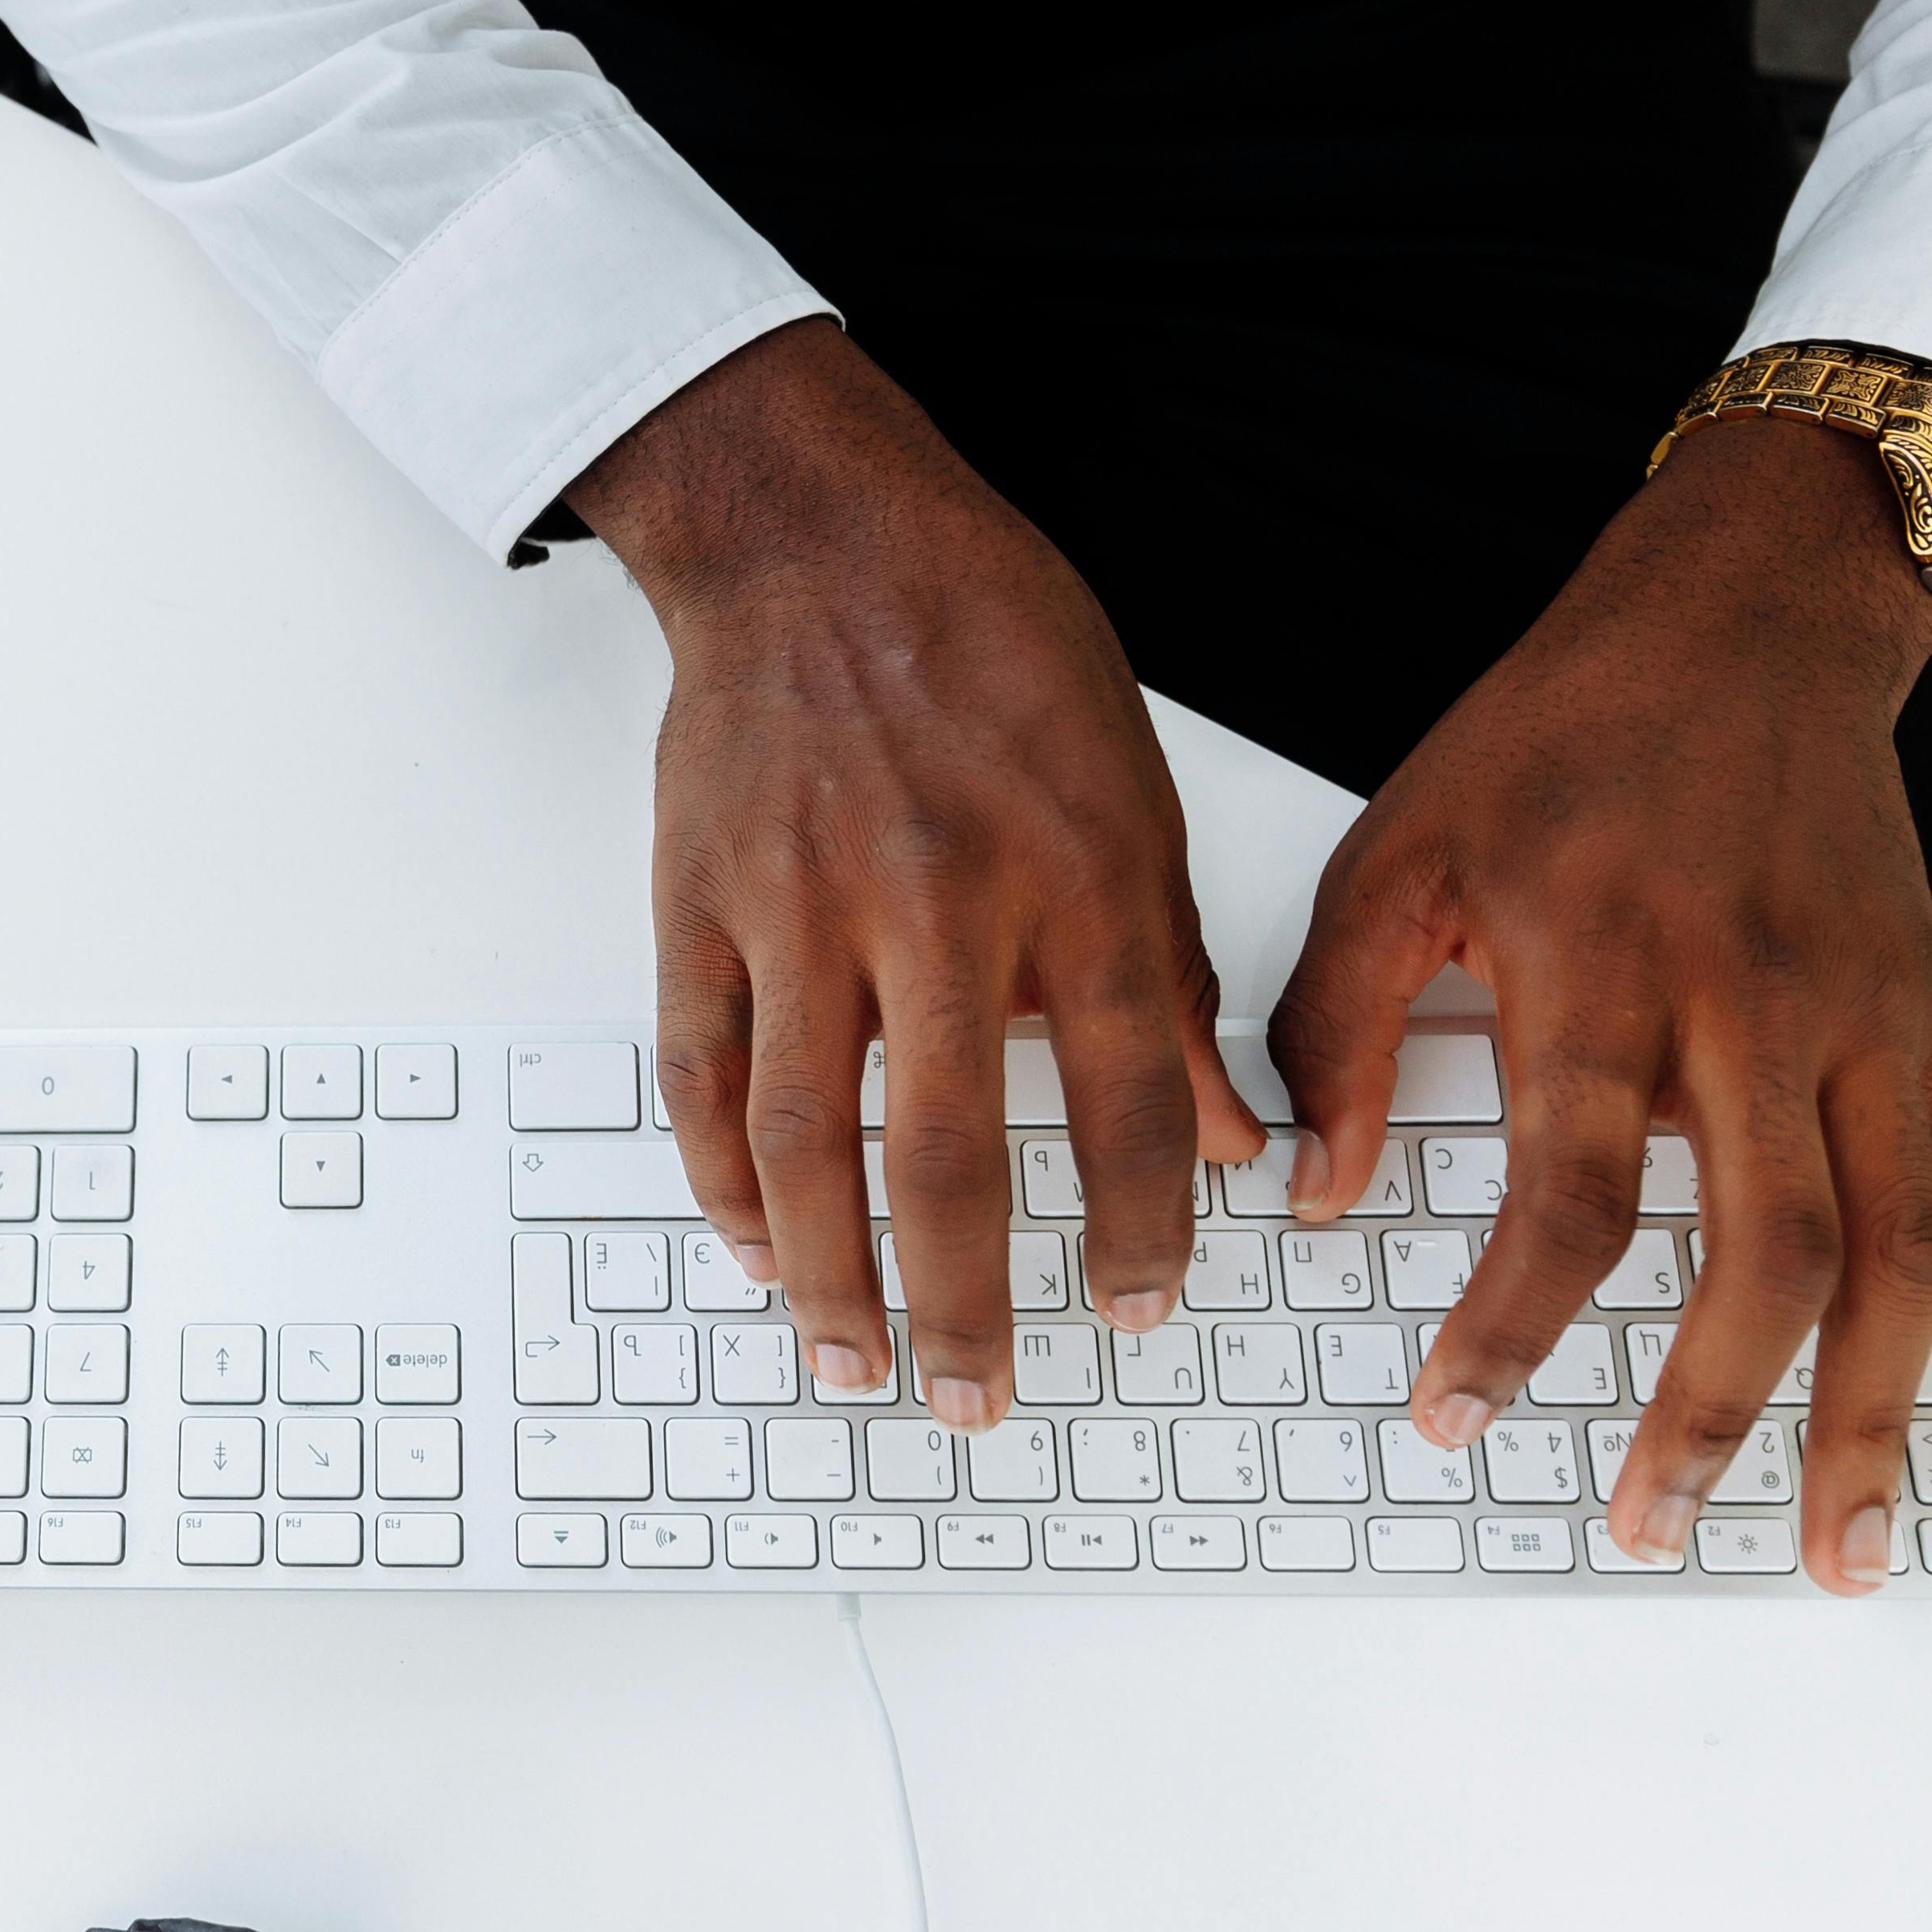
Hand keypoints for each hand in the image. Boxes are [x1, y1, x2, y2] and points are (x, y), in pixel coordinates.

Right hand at [568, 324, 1261, 1429]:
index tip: (1140, 1306)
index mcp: (1073, 871)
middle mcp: (937, 899)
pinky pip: (700, 1074)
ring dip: (830, 1276)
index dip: (1140, 1225)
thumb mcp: (1132, 785)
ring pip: (803, 1138)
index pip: (1126, 1097)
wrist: (816, 532)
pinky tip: (760, 1250)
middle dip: (966, 1305)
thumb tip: (1231, 1130)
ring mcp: (801, 905)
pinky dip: (723, 1181)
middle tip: (981, 1399)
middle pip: (945, 1153)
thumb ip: (1172, 972)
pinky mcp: (703, 900)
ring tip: (855, 1361)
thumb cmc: (985, 640)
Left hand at [1266, 410, 1931, 1594]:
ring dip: (1878, 1418)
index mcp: (1613, 963)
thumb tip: (1313, 1187)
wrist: (1747, 619)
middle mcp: (1763, 1004)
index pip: (1573, 1189)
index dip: (1513, 1322)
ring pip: (1904, 1253)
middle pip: (1765, 1248)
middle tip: (1651, 1523)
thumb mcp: (1402, 849)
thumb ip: (1339, 1025)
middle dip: (1715, 1411)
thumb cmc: (1568, 737)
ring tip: (1840, 1550)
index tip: (1453, 1417)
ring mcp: (1876, 1026)